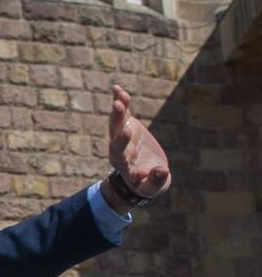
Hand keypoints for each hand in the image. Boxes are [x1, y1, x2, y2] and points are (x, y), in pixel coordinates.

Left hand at [107, 85, 170, 199]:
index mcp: (123, 164)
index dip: (122, 142)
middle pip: (115, 134)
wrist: (146, 176)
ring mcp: (123, 136)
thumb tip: (161, 171)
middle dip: (117, 119)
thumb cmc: (149, 184)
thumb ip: (155, 182)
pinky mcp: (129, 127)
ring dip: (118, 109)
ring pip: (117, 122)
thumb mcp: (153, 188)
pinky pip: (123, 114)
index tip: (126, 131)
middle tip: (118, 105)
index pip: (120, 152)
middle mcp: (119, 149)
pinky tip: (117, 88)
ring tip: (119, 94)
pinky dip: (120, 102)